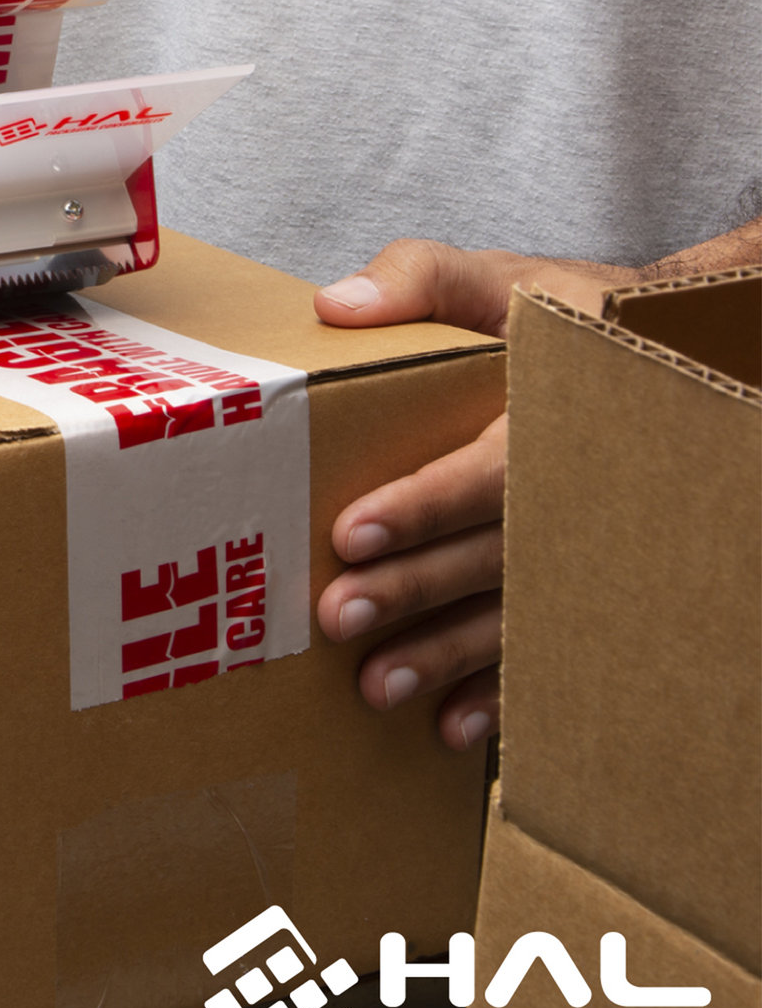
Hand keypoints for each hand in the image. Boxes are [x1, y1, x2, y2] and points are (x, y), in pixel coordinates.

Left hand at [311, 240, 635, 749]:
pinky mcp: (584, 579)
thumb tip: (337, 305)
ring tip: (379, 686)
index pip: (487, 468)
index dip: (422, 504)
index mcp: (553, 412)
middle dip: (416, 588)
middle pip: (492, 551)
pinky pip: (549, 644)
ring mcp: (588, 544)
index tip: (352, 534)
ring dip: (448, 654)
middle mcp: (575, 489)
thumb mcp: (508, 281)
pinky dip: (503, 691)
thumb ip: (427, 280)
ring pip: (516, 610)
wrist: (671, 357)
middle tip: (340, 617)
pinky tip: (452, 726)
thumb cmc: (571, 318)